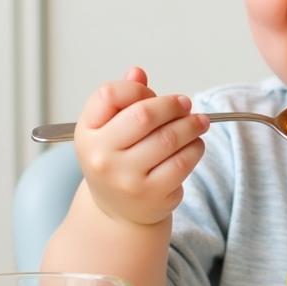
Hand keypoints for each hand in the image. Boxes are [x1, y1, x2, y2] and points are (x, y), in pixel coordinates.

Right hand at [74, 66, 208, 226]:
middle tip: (186, 104)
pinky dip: (195, 148)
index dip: (137, 90)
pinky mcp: (151, 194)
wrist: (117, 212)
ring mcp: (126, 179)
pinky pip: (182, 162)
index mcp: (87, 133)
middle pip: (144, 115)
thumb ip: (123, 99)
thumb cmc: (117, 161)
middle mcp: (102, 157)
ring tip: (199, 122)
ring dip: (191, 125)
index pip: (109, 95)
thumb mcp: (109, 130)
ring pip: (169, 139)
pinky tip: (195, 144)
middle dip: (172, 105)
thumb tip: (137, 73)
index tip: (152, 95)